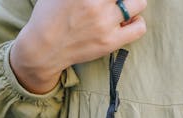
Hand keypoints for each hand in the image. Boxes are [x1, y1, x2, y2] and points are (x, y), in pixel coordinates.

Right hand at [10, 0, 147, 93]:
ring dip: (133, 2)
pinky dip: (137, 22)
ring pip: (138, 3)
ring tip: (123, 7)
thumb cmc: (49, 16)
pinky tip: (128, 21)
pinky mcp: (110, 42)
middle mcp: (95, 3)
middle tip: (115, 0)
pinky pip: (139, 28)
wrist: (43, 49)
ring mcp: (104, 23)